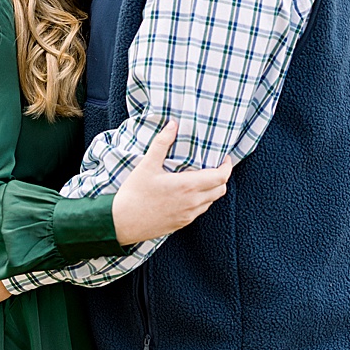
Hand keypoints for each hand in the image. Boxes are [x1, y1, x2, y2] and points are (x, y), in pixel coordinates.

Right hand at [112, 122, 233, 243]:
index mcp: (187, 186)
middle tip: (212, 167)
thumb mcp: (146, 166)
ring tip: (199, 179)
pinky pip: (199, 211)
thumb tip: (172, 125)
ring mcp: (188, 215)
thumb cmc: (134, 194)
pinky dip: (200, 200)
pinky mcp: (182, 223)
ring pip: (211, 201)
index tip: (223, 158)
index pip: (221, 177)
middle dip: (221, 177)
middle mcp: (192, 202)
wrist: (122, 223)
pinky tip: (186, 194)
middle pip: (221, 189)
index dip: (227, 167)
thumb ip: (161, 144)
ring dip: (210, 190)